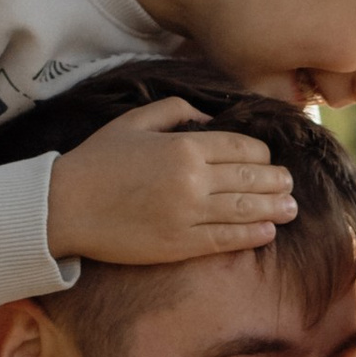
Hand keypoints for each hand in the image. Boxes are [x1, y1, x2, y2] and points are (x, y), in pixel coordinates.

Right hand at [45, 99, 296, 266]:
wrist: (64, 207)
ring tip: (291, 208)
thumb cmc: (97, 161)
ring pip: (246, 211)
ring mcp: (188, 216)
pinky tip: (267, 231)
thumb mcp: (133, 121)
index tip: (267, 159)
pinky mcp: (180, 245)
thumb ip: (175, 110)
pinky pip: (227, 240)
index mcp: (184, 147)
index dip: (261, 154)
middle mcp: (192, 181)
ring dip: (274, 209)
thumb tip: (210, 118)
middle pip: (251, 179)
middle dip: (276, 181)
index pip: (242, 148)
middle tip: (289, 184)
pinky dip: (252, 235)